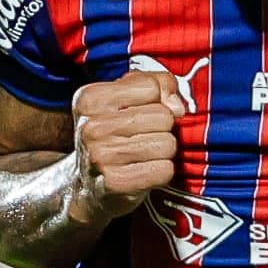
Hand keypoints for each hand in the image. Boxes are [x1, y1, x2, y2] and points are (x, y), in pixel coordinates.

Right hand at [69, 60, 190, 224]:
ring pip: (167, 143)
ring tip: (145, 155)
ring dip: (164, 151)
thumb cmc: (116, 135)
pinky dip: (162, 172)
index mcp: (91, 99)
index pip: (150, 87)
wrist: (89, 184)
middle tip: (145, 137)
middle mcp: (91, 126)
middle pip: (163, 116)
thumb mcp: (129, 97)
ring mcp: (100, 156)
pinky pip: (164, 170)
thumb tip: (178, 107)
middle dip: (163, 127)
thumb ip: (159, 83)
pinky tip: (144, 171)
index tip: (142, 111)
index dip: (156, 100)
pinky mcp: (115, 183)